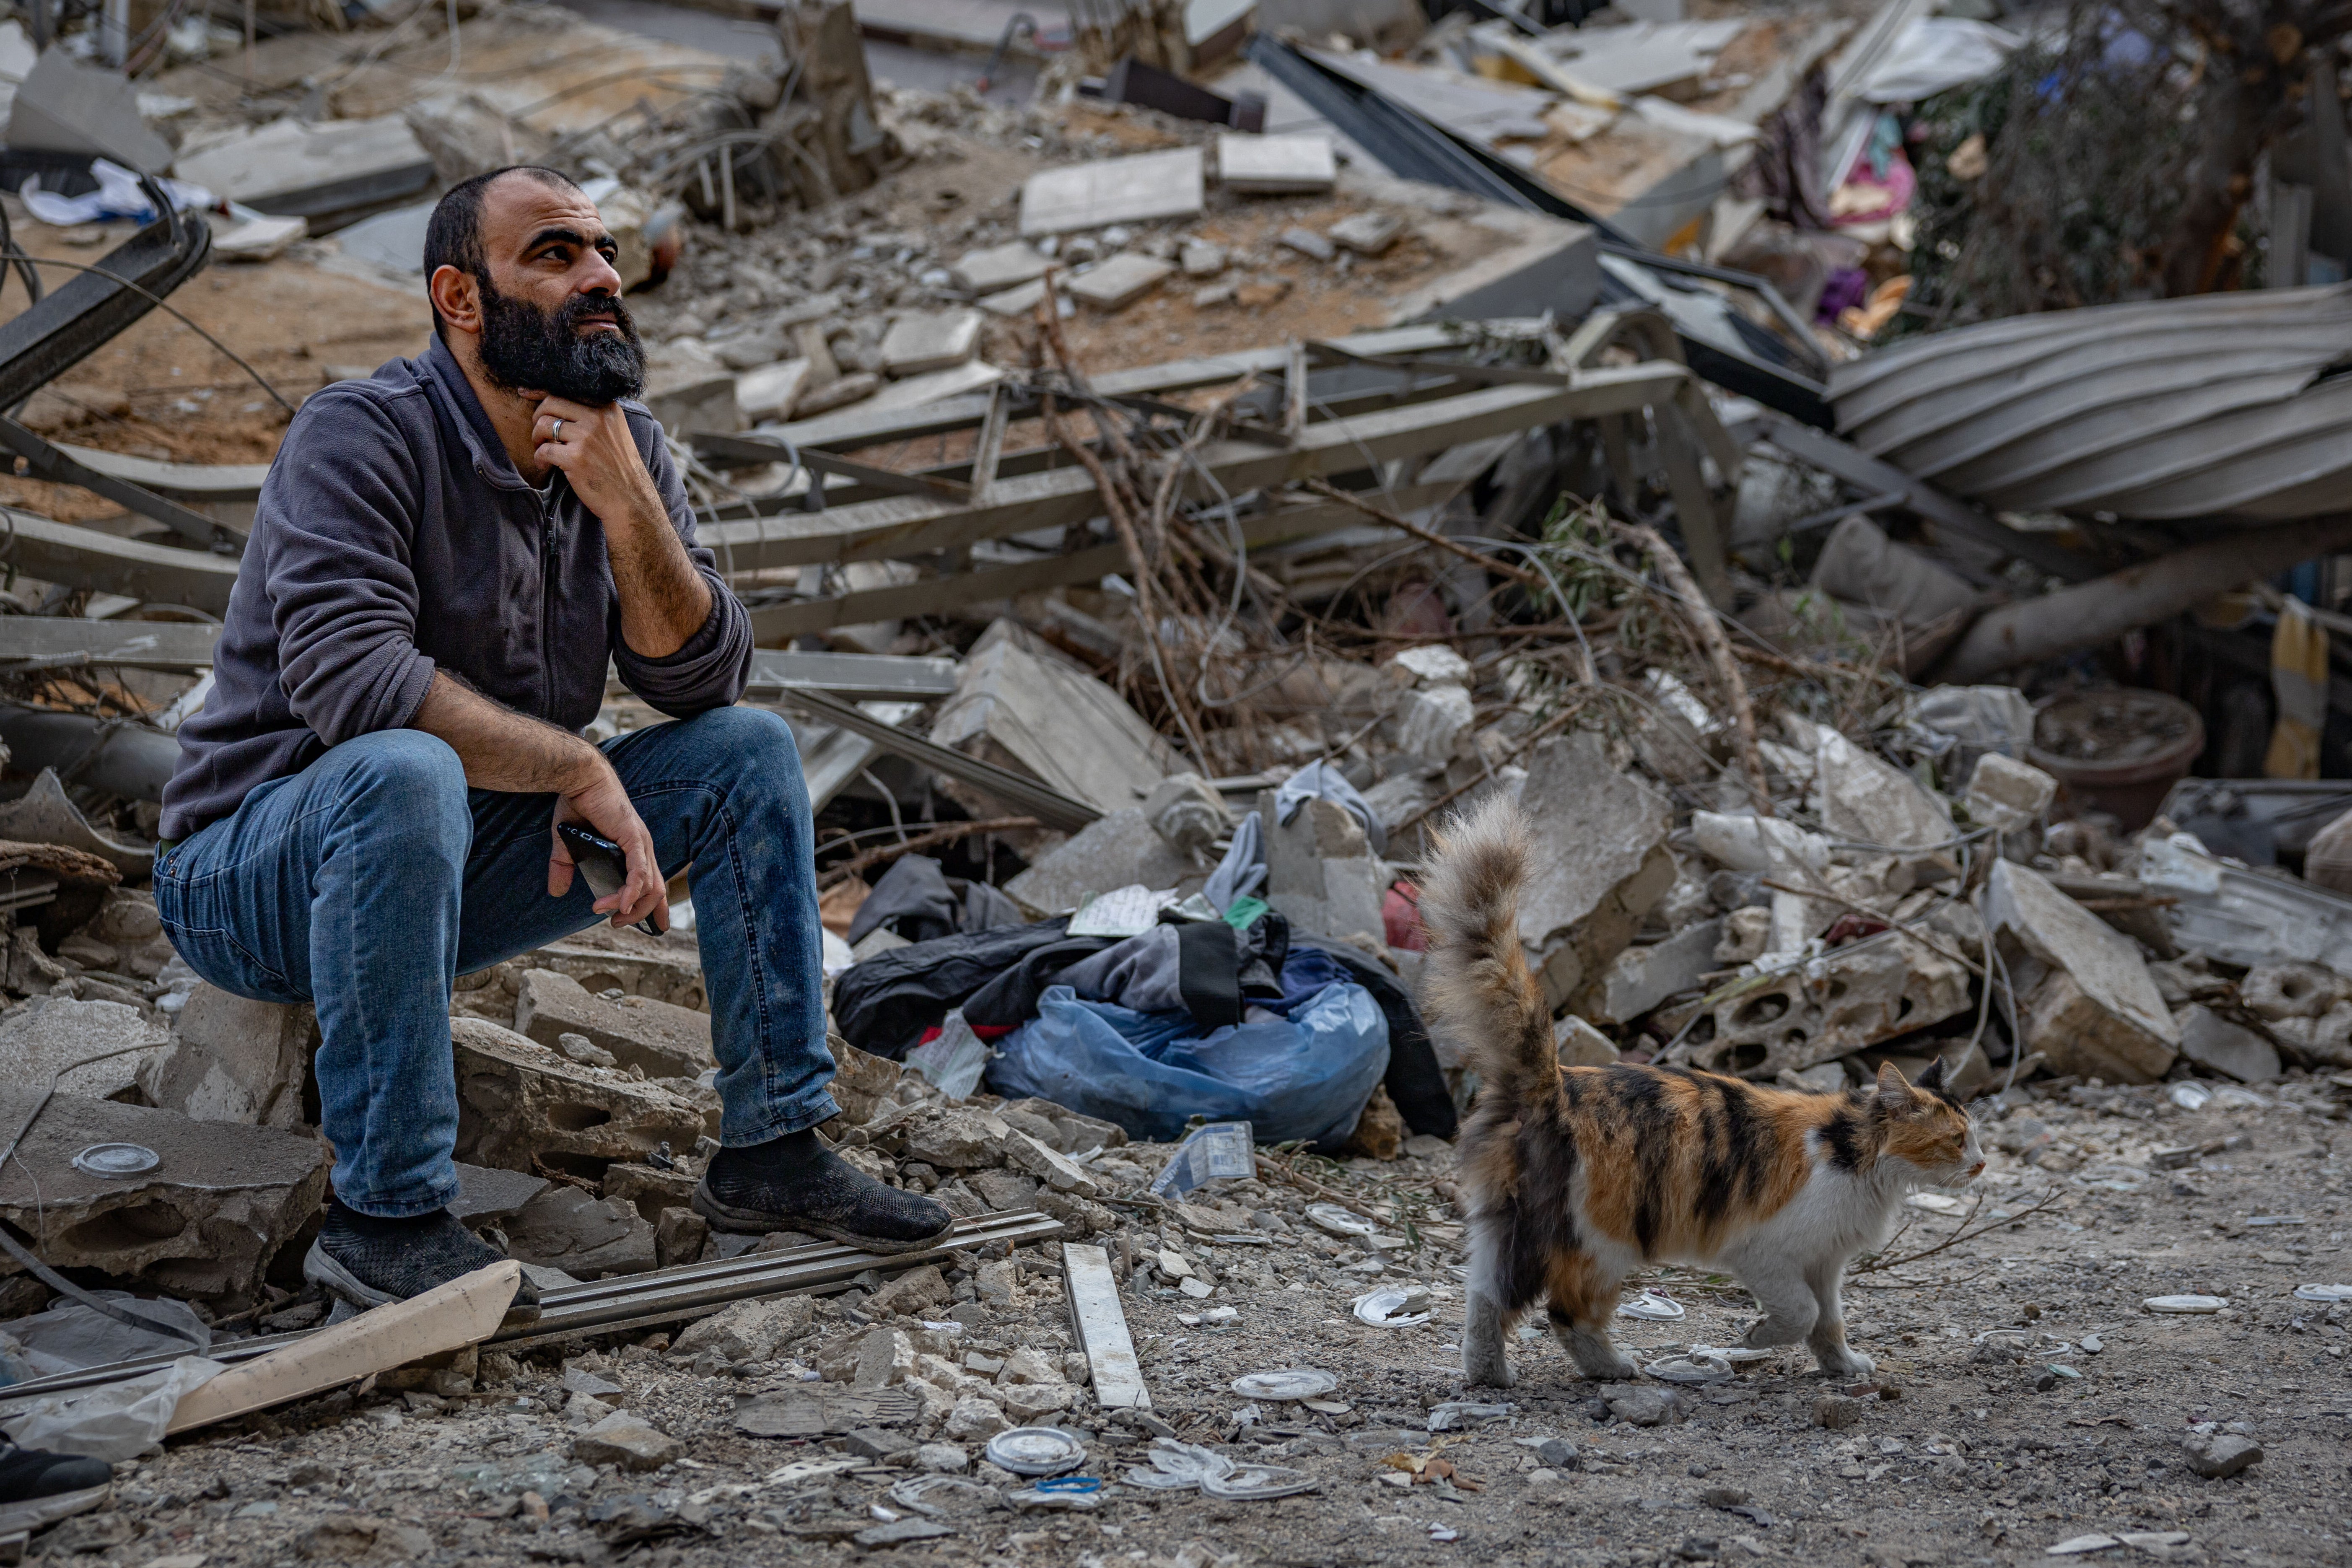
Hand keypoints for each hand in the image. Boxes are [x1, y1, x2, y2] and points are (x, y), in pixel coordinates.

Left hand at [531, 396, 665, 533]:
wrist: (631, 499)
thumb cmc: (619, 468)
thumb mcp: (614, 432)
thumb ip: (593, 415)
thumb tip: (556, 402)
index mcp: (607, 408)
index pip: (567, 389)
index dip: (541, 391)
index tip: (524, 392)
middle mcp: (597, 418)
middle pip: (551, 402)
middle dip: (538, 417)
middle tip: (539, 433)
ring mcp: (586, 438)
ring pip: (544, 425)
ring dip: (537, 438)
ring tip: (542, 449)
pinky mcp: (575, 458)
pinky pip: (543, 450)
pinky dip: (539, 458)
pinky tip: (544, 465)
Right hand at [547, 753, 668, 931]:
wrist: (578, 777)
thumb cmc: (578, 803)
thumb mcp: (568, 842)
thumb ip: (565, 866)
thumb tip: (557, 891)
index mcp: (634, 849)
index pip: (653, 883)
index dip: (657, 906)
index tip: (656, 926)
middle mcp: (643, 848)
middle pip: (655, 890)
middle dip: (642, 914)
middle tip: (617, 923)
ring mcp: (641, 844)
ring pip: (648, 886)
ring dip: (629, 906)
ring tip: (607, 914)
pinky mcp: (633, 838)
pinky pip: (639, 872)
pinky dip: (631, 891)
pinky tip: (621, 904)